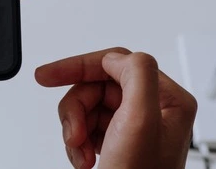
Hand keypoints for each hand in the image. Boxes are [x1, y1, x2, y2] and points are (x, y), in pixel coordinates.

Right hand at [35, 48, 196, 168]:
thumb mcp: (140, 121)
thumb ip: (136, 74)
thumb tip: (117, 57)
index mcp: (168, 99)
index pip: (116, 62)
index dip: (78, 66)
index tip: (47, 76)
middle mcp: (154, 110)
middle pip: (97, 85)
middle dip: (76, 109)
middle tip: (73, 134)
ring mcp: (135, 128)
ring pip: (87, 106)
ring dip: (74, 129)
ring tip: (79, 153)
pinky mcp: (118, 143)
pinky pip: (85, 126)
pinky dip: (76, 143)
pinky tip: (83, 160)